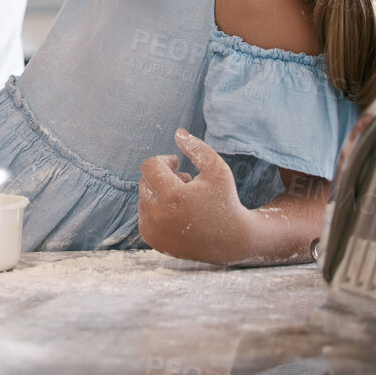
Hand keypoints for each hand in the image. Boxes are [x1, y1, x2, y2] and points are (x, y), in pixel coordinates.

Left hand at [138, 129, 252, 263]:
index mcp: (172, 196)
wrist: (232, 242)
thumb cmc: (225, 200)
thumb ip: (196, 148)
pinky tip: (176, 214)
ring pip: (143, 198)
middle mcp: (158, 215)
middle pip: (145, 181)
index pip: (150, 166)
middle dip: (163, 178)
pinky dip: (156, 210)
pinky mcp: (153, 241)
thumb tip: (178, 132)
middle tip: (186, 184)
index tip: (177, 162)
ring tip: (183, 201)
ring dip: (160, 194)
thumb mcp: (217, 169)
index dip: (163, 160)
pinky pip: (143, 215)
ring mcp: (154, 230)